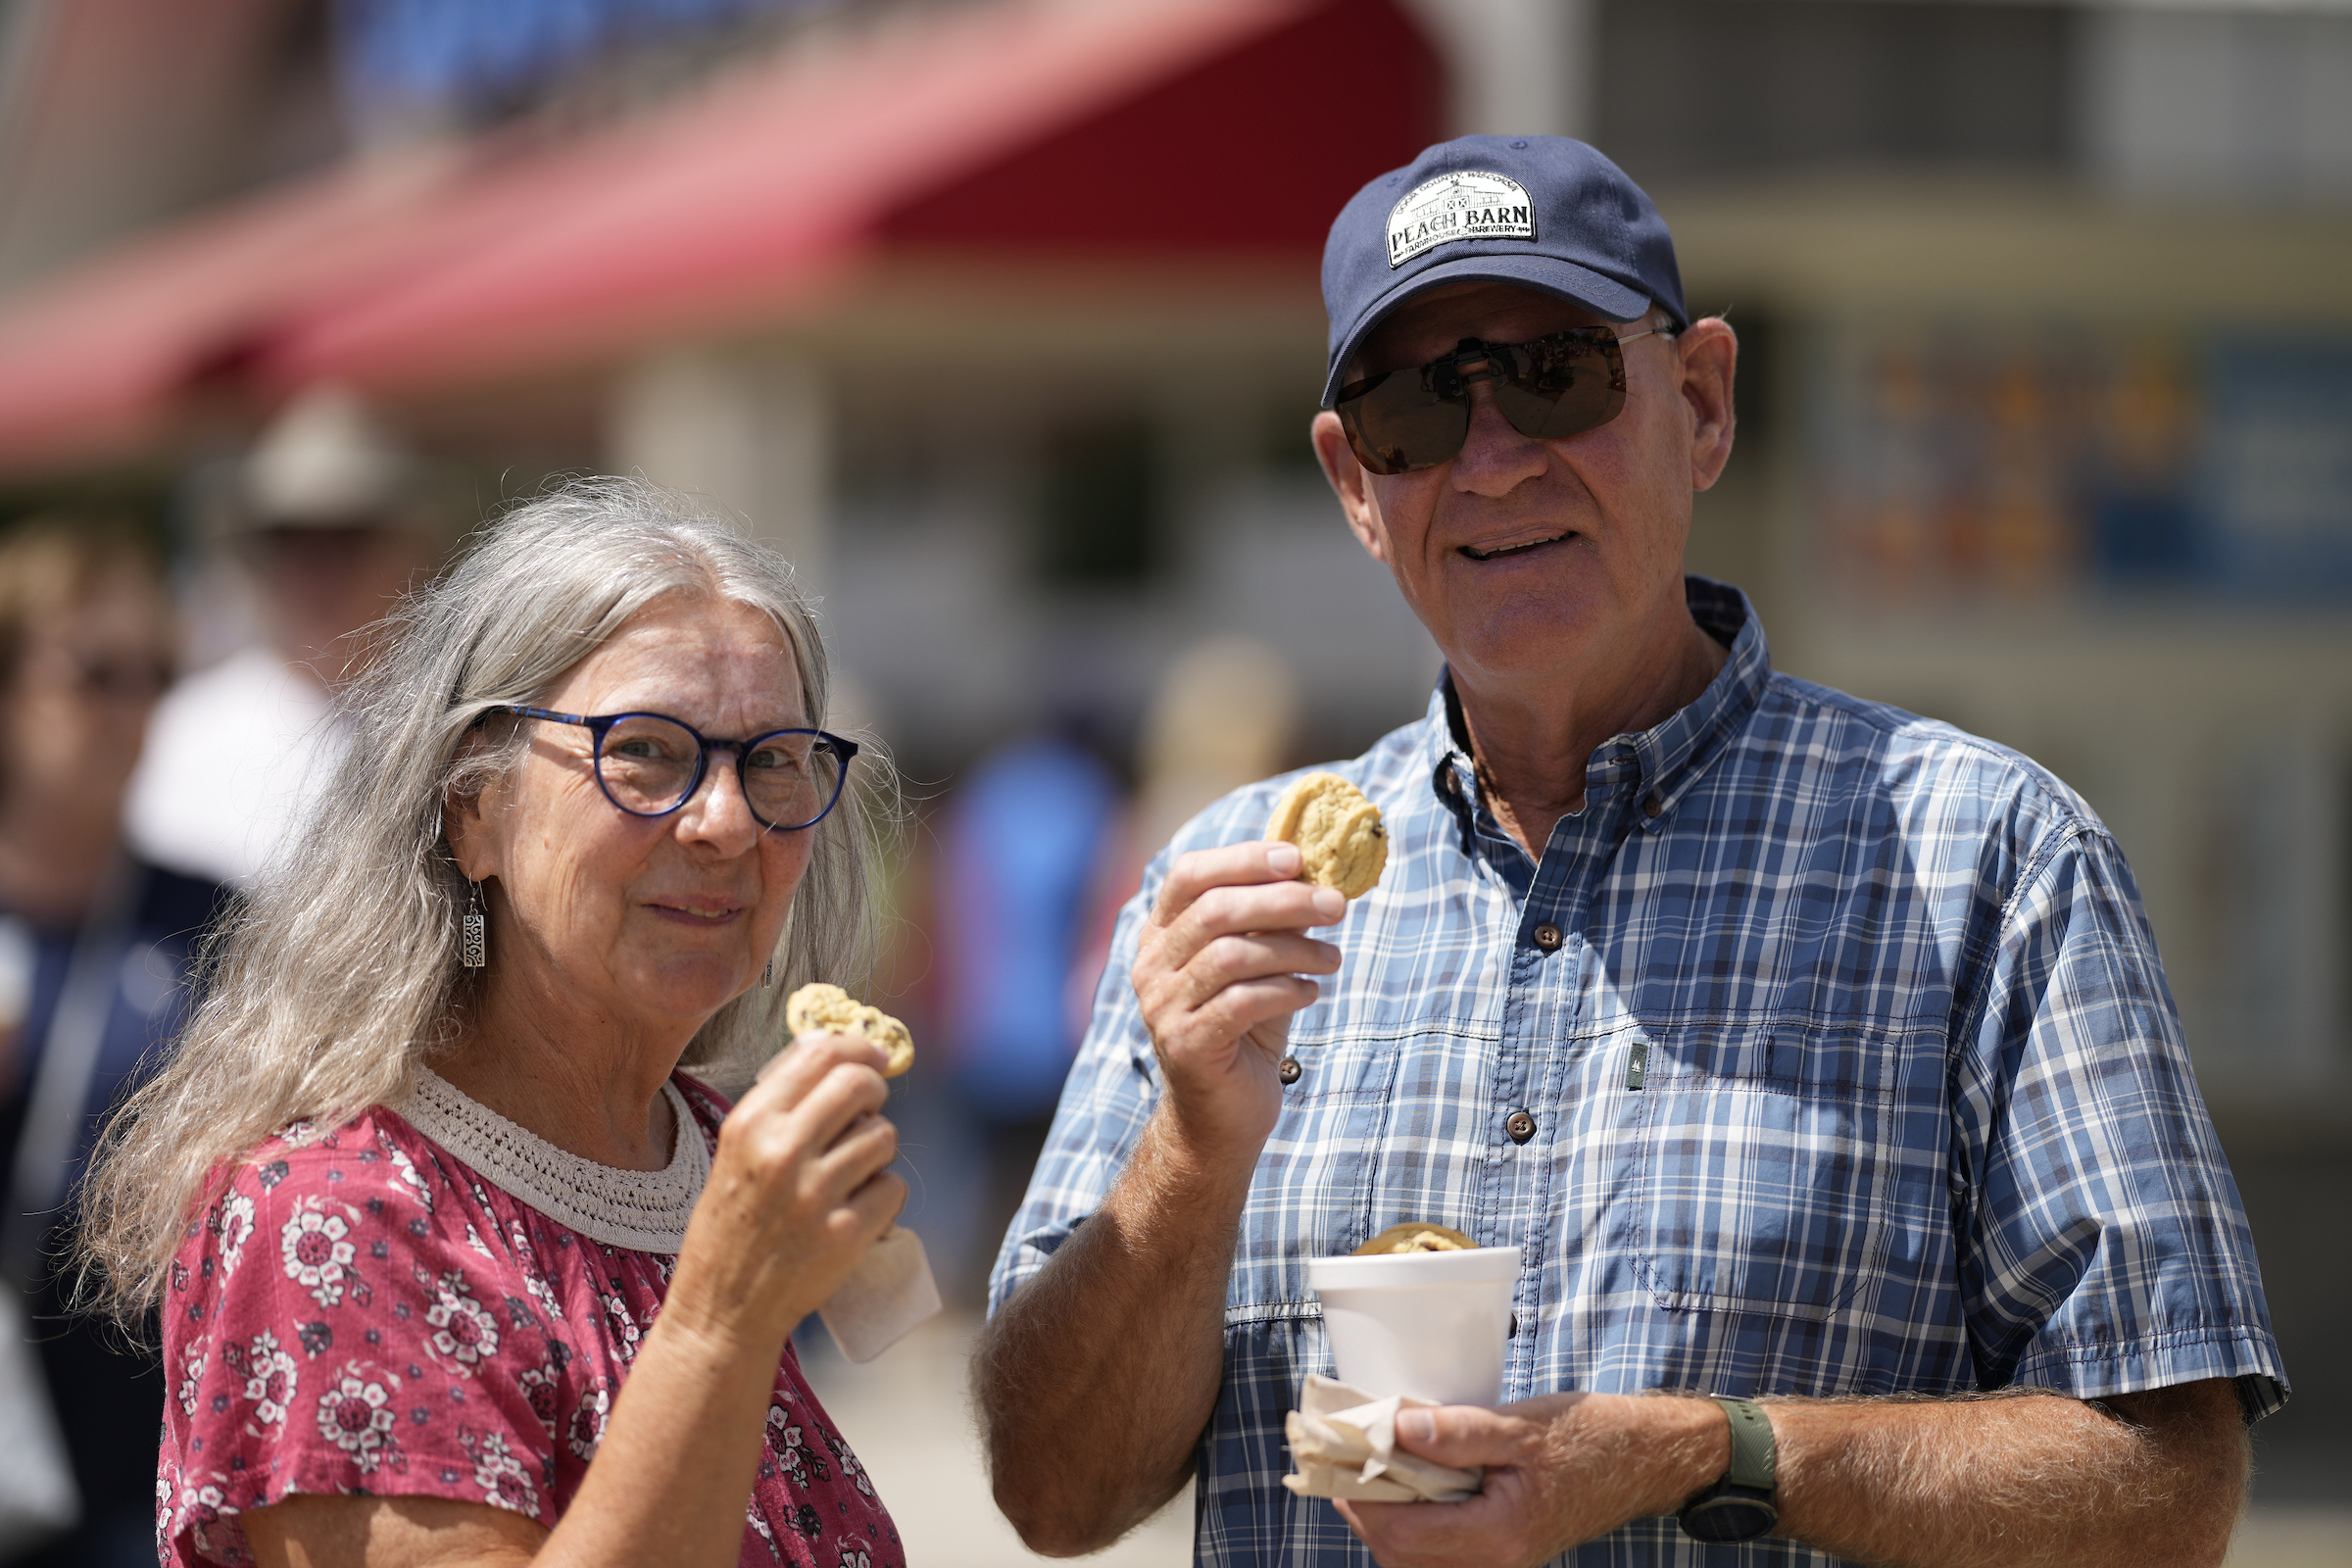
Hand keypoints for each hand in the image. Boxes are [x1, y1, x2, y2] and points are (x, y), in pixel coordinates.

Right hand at [665, 1032, 904, 1349]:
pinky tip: (856, 1209)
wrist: (722, 1311)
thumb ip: (780, 1107)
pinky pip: (893, 1187)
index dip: (858, 1048)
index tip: (875, 1054)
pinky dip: (883, 1196)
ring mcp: (816, 1194)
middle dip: (876, 1091)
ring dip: (877, 1149)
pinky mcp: (845, 1233)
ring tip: (850, 1173)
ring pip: (884, 1136)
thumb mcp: (735, 1154)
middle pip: (861, 1085)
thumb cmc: (730, 1227)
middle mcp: (782, 1152)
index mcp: (750, 1124)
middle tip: (869, 1111)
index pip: (820, 1056)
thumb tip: (836, 1053)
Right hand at [1131, 841, 1343, 1160]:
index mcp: (1161, 933)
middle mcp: (1151, 965)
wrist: (1222, 1116)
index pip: (1190, 874)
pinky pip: (1242, 1002)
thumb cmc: (1245, 1028)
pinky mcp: (1186, 1044)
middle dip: (1283, 901)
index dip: (1243, 859)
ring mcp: (1162, 1006)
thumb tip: (1316, 870)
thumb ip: (1272, 920)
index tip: (1298, 858)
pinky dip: (1287, 990)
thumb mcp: (1260, 964)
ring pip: (1231, 955)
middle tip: (1336, 906)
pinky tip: (1311, 993)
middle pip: (1215, 910)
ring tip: (1333, 958)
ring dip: (1295, 949)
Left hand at [1336, 1394, 1724, 1567]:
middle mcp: (1498, 1562)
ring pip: (1420, 1559)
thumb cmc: (1591, 1437)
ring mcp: (1501, 1561)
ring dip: (1388, 1518)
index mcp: (1500, 1536)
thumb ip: (1457, 1432)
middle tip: (1346, 1461)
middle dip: (1366, 1512)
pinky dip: (1417, 1520)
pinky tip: (1412, 1480)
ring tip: (1373, 1468)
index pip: (1403, 1537)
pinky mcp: (1504, 1547)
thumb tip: (1395, 1430)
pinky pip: (1443, 1548)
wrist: (1646, 1458)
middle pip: (1403, 1557)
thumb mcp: (1522, 1426)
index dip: (1361, 1501)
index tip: (1338, 1458)